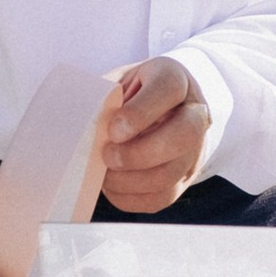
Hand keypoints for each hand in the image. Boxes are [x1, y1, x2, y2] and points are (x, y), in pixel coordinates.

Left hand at [101, 58, 209, 214]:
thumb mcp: (120, 82)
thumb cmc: (133, 95)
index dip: (141, 112)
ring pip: (172, 173)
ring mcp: (194, 150)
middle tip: (108, 155)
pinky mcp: (185, 178)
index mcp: (176, 79)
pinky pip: (163, 197)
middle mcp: (195, 114)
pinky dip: (132, 197)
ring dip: (131, 180)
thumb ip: (105, 96)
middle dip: (139, 153)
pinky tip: (114, 186)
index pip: (170, 89)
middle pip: (184, 136)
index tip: (114, 129)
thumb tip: (80, 121)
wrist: (160, 112)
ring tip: (106, 174)